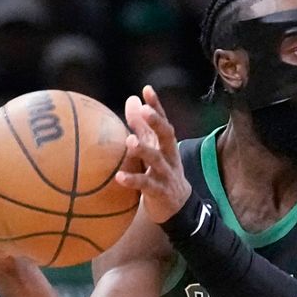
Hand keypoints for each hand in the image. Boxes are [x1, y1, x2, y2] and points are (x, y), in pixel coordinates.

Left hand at [118, 84, 190, 224]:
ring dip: (144, 150)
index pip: (163, 121)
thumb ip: (141, 126)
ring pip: (157, 160)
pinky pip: (146, 185)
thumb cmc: (160, 172)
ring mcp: (166, 174)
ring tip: (130, 141)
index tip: (147, 90)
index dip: (157, 106)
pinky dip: (133, 180)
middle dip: (157, 123)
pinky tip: (119, 177)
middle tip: (145, 111)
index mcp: (167, 144)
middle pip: (167, 136)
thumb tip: (132, 99)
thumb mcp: (153, 147)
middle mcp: (170, 156)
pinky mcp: (160, 192)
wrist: (177, 207)